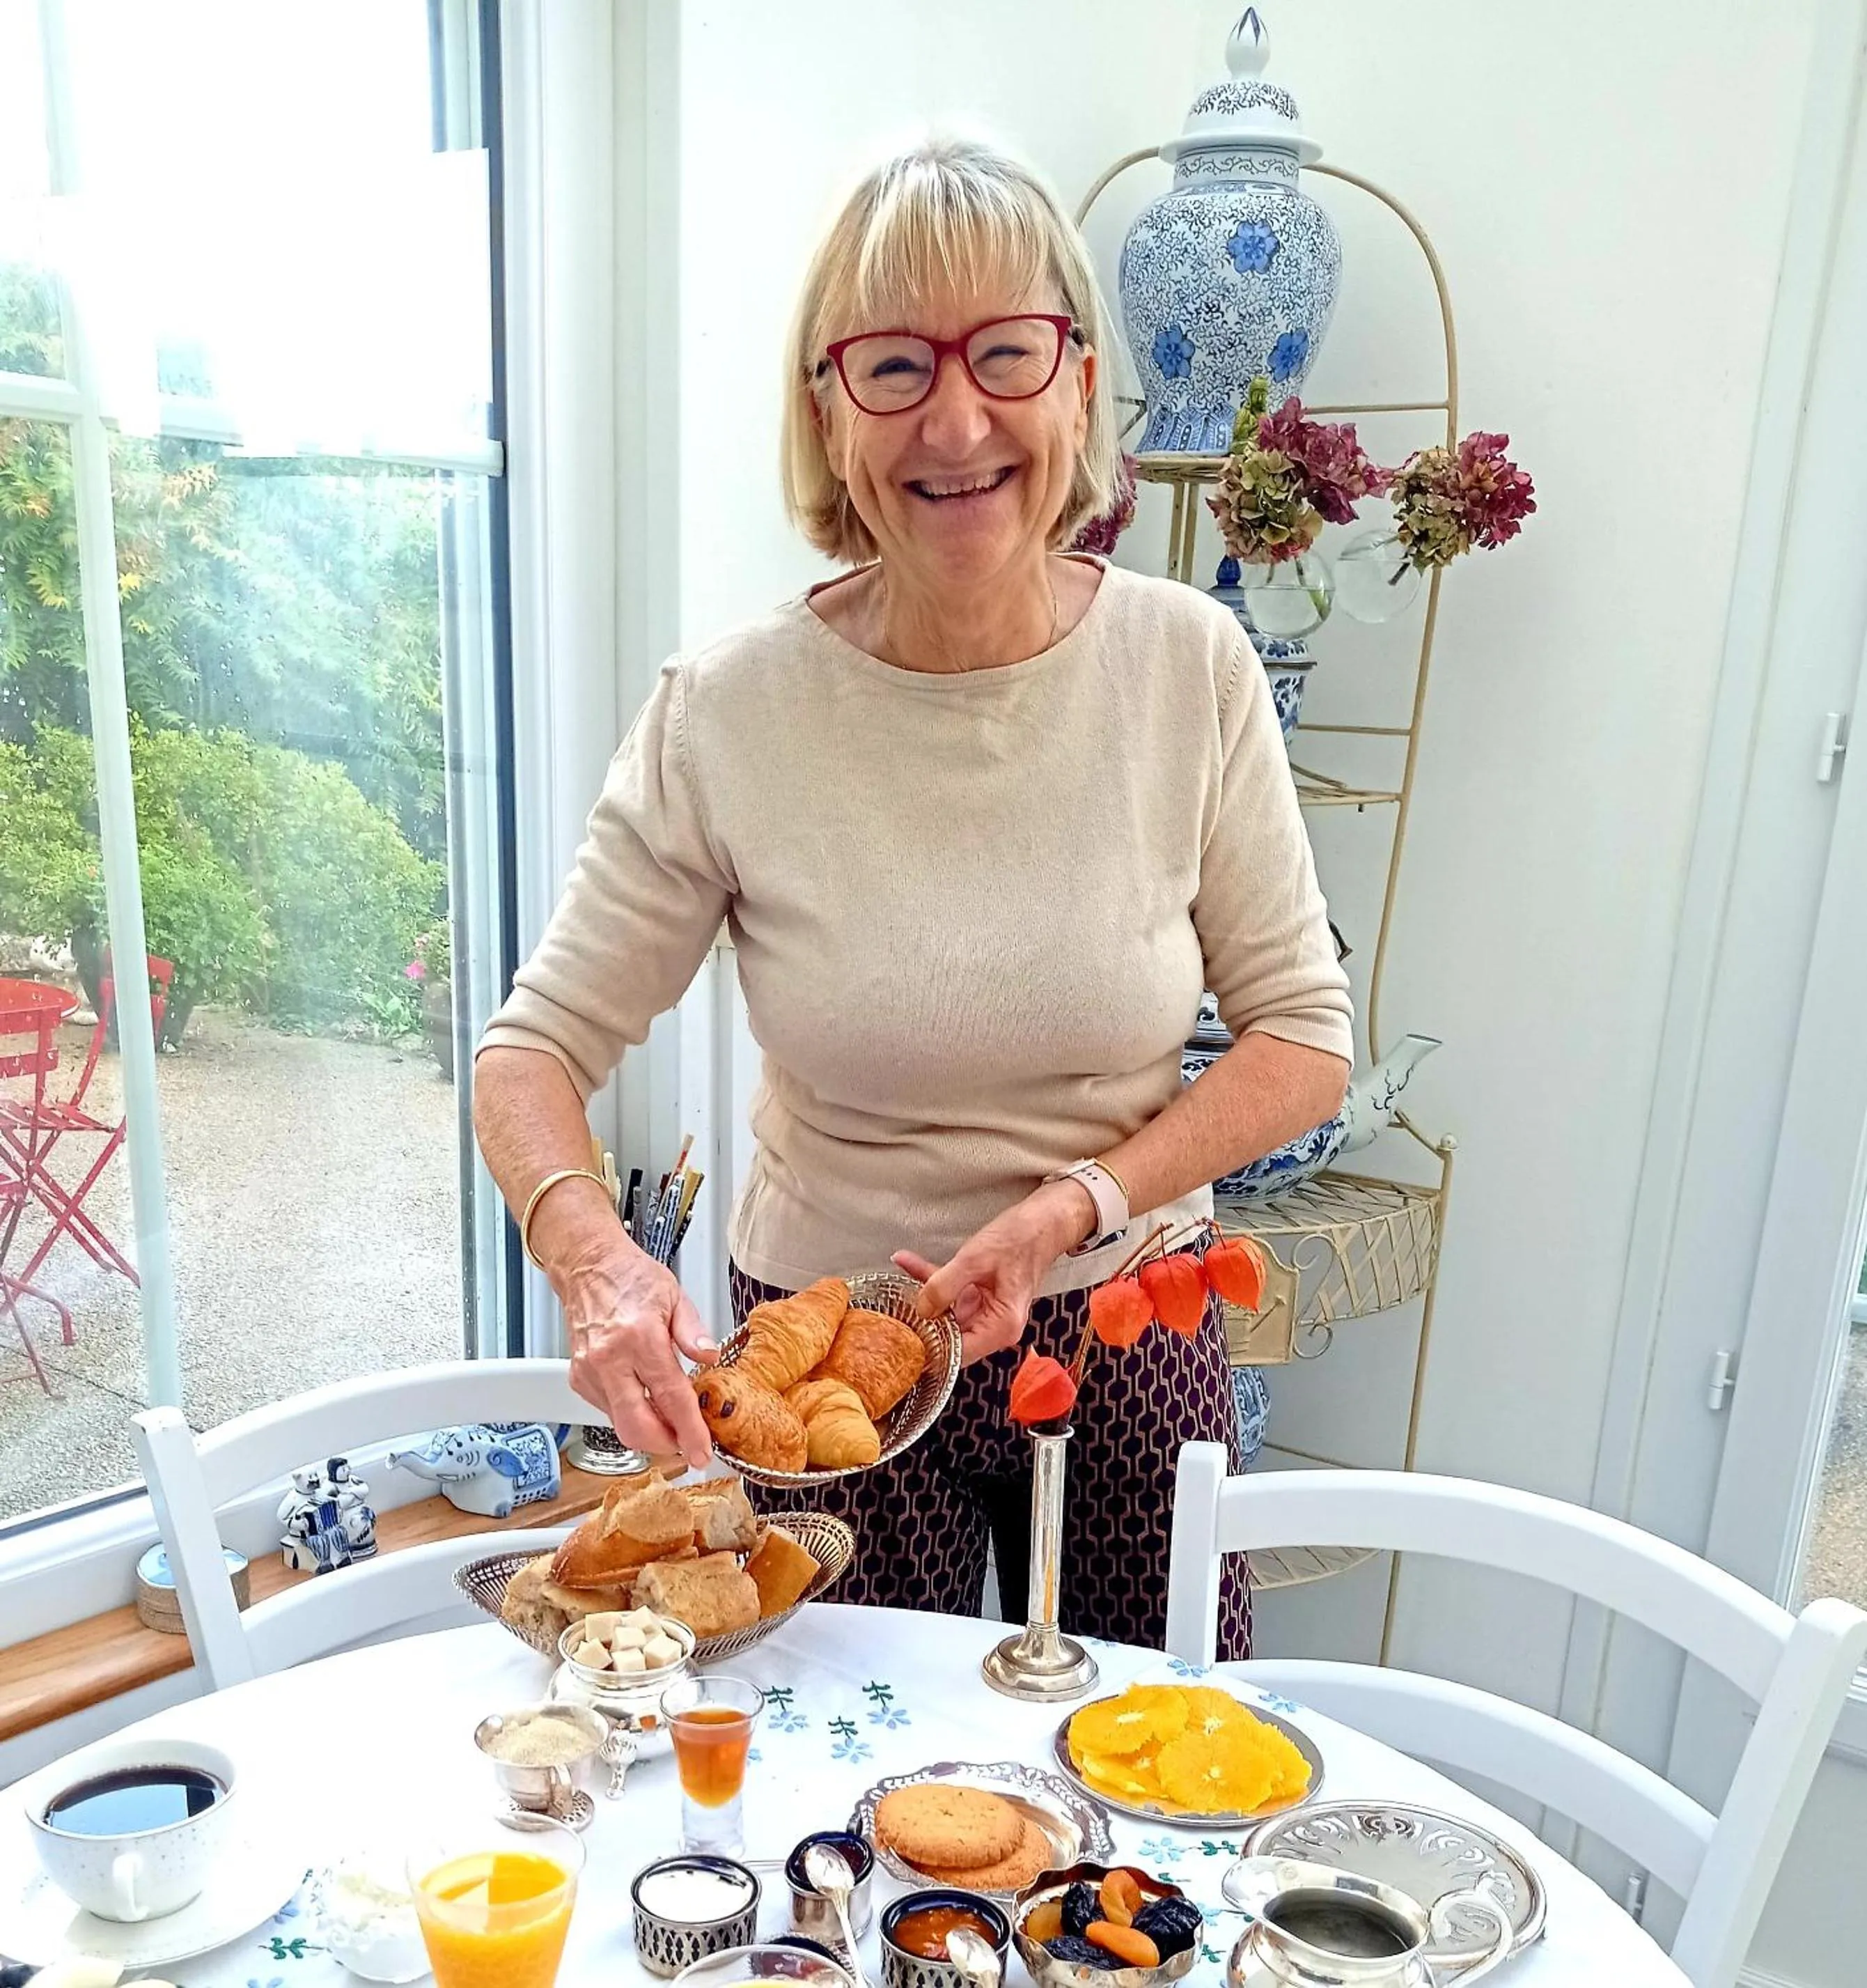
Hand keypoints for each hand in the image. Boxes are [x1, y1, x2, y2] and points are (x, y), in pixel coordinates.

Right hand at [554, 1230, 718, 1469]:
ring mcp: (589, 1372)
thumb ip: (694, 1332)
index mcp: (640, 1337)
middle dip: (665, 1444)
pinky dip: (630, 1412)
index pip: (670, 1397)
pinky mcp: (578, 1379)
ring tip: (668, 1413)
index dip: (689, 1431)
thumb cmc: (630, 1277)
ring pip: (620, 1425)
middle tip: (687, 1442)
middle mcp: (609, 1359)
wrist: (589, 1267)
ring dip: (649, 1429)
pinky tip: (644, 1396)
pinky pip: (608, 1411)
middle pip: (637, 1427)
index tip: (702, 1452)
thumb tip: (711, 1358)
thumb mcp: (675, 1296)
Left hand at [894, 1180, 1095, 1363]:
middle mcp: (995, 1326)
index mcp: (1000, 1326)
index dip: (929, 1347)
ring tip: (896, 1279)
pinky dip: (932, 1280)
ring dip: (922, 1295)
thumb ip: (944, 1286)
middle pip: (949, 1337)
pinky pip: (951, 1294)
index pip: (957, 1353)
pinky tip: (908, 1262)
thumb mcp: (975, 1260)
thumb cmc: (1021, 1239)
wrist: (1043, 1221)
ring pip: (945, 1313)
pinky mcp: (980, 1296)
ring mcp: (987, 1312)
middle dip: (919, 1320)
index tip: (901, 1338)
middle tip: (891, 1311)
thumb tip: (921, 1309)